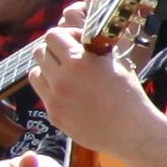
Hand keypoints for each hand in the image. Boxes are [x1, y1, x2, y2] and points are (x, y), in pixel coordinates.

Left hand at [24, 25, 166, 166]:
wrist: (131, 131)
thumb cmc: (128, 95)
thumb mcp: (114, 63)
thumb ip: (93, 49)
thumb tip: (81, 39)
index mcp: (77, 61)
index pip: (52, 36)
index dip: (66, 35)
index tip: (78, 42)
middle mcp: (60, 79)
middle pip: (39, 52)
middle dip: (54, 50)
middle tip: (69, 57)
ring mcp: (54, 99)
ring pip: (35, 73)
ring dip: (47, 70)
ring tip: (65, 75)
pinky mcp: (54, 116)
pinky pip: (44, 95)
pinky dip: (52, 90)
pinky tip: (70, 93)